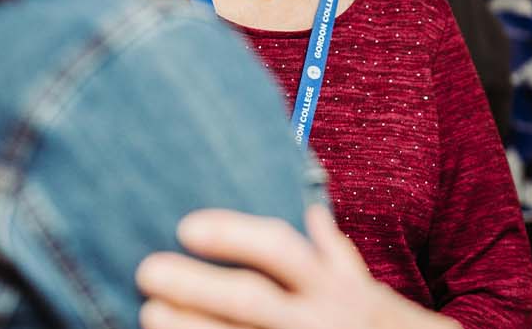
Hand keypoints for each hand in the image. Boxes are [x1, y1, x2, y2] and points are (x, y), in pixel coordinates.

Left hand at [137, 206, 459, 328]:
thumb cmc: (382, 328)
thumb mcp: (369, 289)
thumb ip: (337, 254)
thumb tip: (311, 214)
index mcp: (335, 286)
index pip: (280, 250)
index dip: (233, 235)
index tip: (187, 226)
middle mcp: (317, 320)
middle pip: (249, 298)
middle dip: (195, 284)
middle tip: (148, 269)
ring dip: (189, 327)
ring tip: (150, 313)